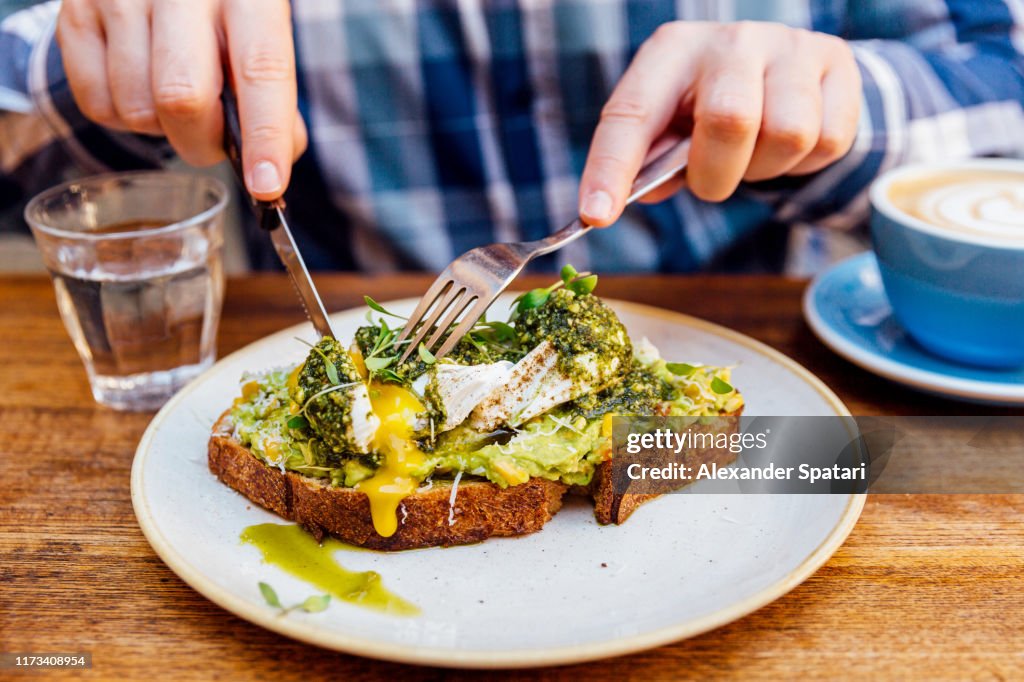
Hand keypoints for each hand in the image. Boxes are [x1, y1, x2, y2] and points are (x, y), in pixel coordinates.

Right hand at [56, 0, 307, 200]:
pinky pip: (97, 105)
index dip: (266, 135)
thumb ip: (276, 98)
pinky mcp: (75, 15)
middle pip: (183, 98)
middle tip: (213, 138)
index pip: (261, 70)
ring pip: (138, 109)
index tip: (267, 185)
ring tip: (173, 95)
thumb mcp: (263, 36)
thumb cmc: (222, 10)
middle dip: (202, 142)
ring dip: (161, 128)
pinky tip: (140, 85)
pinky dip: (124, 117)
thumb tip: (267, 168)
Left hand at [579, 21, 860, 225]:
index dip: (611, 168)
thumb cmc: (709, 105)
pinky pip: (829, 141)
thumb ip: (648, 164)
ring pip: (788, 133)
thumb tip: (623, 200)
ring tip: (753, 154)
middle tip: (711, 178)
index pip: (632, 114)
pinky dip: (806, 163)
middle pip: (730, 119)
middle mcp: (729, 40)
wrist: (785, 66)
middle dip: (716, 174)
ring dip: (765, 169)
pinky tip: (789, 144)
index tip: (596, 215)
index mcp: (670, 52)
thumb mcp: (670, 127)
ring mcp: (788, 46)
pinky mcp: (836, 63)